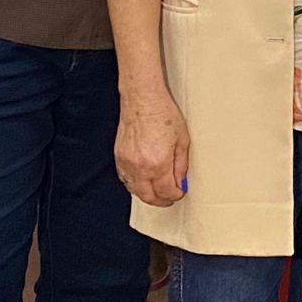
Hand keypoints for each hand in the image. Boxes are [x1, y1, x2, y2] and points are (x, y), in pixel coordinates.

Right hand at [114, 88, 189, 207]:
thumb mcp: (182, 141)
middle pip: (148, 197)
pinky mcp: (119, 157)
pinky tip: (143, 181)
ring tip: (158, 192)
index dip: (175, 195)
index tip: (180, 192)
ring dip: (147, 194)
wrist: (142, 100)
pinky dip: (135, 185)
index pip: (166, 192)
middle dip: (161, 201)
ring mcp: (126, 163)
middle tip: (170, 198)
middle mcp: (140, 167)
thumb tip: (181, 181)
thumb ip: (181, 165)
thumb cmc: (163, 114)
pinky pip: (125, 179)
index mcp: (158, 164)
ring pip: (135, 190)